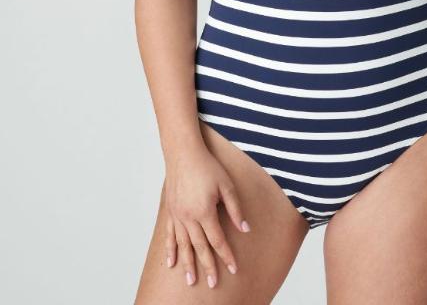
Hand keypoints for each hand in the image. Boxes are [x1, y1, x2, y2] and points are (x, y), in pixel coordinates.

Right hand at [162, 142, 250, 288]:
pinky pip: (169, 235)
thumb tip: (245, 229)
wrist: (183, 153)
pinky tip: (171, 262)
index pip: (217, 240)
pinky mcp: (170, 211)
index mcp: (204, 212)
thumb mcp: (227, 185)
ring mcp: (177, 216)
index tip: (233, 269)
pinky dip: (171, 250)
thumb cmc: (207, 167)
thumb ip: (235, 209)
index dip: (226, 255)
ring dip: (188, 263)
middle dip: (207, 266)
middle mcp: (188, 218)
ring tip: (191, 280)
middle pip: (199, 247)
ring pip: (183, 245)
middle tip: (213, 284)